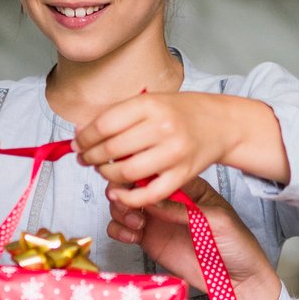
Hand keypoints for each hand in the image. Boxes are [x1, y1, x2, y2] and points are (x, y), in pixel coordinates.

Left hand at [76, 92, 284, 209]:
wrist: (220, 123)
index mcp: (150, 105)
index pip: (104, 125)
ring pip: (126, 172)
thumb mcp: (150, 101)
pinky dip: (128, 197)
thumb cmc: (181, 112)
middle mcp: (162, 127)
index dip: (84, 137)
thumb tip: (81, 133)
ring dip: (106, 174)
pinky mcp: (183, 175)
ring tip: (103, 170)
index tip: (78, 143)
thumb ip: (118, 115)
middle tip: (85, 159)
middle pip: (112, 149)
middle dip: (91, 157)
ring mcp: (174, 153)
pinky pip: (149, 194)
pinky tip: (117, 192)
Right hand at [109, 177, 283, 299]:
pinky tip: (132, 236)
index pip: (158, 172)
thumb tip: (152, 200)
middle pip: (133, 186)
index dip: (139, 174)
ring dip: (120, 210)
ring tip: (134, 222)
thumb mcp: (216, 221)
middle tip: (125, 203)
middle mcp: (168, 201)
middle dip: (123, 192)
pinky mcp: (149, 241)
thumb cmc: (236, 245)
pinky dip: (119, 230)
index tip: (132, 183)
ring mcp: (157, 220)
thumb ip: (183, 211)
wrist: (237, 280)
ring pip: (122, 205)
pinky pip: (123, 230)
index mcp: (187, 187)